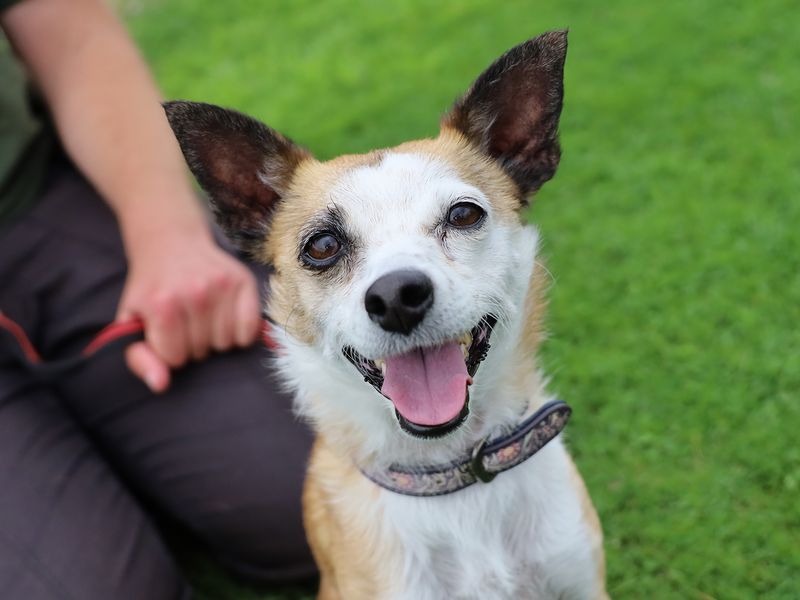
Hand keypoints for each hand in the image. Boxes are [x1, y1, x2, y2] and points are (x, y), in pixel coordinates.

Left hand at [117, 225, 260, 392]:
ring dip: (215, 339)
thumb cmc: (151, 288)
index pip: (176, 359)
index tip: (166, 332)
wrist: (171, 242)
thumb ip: (140, 357)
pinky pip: (249, 330)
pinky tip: (226, 319)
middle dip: (193, 344)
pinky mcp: (244, 280)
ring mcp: (222, 286)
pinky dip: (240, 332)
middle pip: (202, 352)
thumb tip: (161, 385)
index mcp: (162, 305)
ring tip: (204, 318)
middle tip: (185, 322)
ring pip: (227, 344)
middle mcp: (195, 293)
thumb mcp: (131, 321)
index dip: (170, 350)